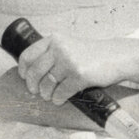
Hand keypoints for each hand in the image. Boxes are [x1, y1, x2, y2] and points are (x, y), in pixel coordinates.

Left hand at [17, 34, 138, 101]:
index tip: (25, 78)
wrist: (115, 56)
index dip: (23, 70)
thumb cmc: (89, 54)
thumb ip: (50, 53)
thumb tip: (27, 73)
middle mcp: (60, 48)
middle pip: (34, 72)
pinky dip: (58, 99)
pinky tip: (61, 99)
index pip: (27, 56)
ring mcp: (70, 61)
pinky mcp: (80, 75)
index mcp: (54, 39)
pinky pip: (60, 93)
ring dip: (46, 94)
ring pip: (46, 85)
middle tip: (37, 92)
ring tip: (51, 96)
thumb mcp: (68, 45)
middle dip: (33, 86)